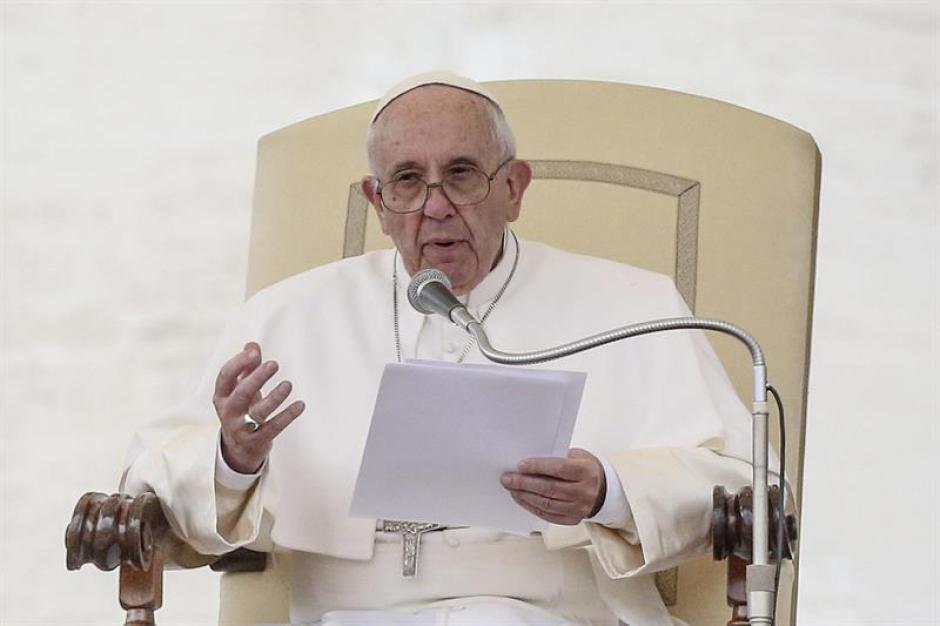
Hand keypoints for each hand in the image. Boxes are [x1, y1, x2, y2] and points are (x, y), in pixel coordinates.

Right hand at [213, 342, 304, 473]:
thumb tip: (252, 345)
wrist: (238, 449)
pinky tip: (300, 405)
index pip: (225, 376)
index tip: (254, 352)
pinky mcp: (257, 441)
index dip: (238, 363)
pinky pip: (273, 427)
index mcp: (222, 395)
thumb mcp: (240, 389)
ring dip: (274, 397)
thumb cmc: (241, 409)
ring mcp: (241, 428)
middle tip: (274, 364)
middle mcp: (228, 412)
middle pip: (241, 393)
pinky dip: (287, 416)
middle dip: (257, 378)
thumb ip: (247, 367)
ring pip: (258, 412)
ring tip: (288, 384)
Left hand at [500, 448, 606, 524]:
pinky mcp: (573, 520)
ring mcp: (579, 508)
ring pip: (547, 504)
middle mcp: (584, 492)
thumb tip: (527, 464)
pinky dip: (532, 507)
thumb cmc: (584, 468)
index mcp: (586, 472)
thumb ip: (555, 459)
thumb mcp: (575, 456)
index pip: (559, 469)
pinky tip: (521, 499)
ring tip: (511, 489)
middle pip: (550, 489)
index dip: (538, 467)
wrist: (603, 489)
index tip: (520, 465)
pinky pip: (548, 515)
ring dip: (525, 496)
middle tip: (507, 479)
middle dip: (525, 483)